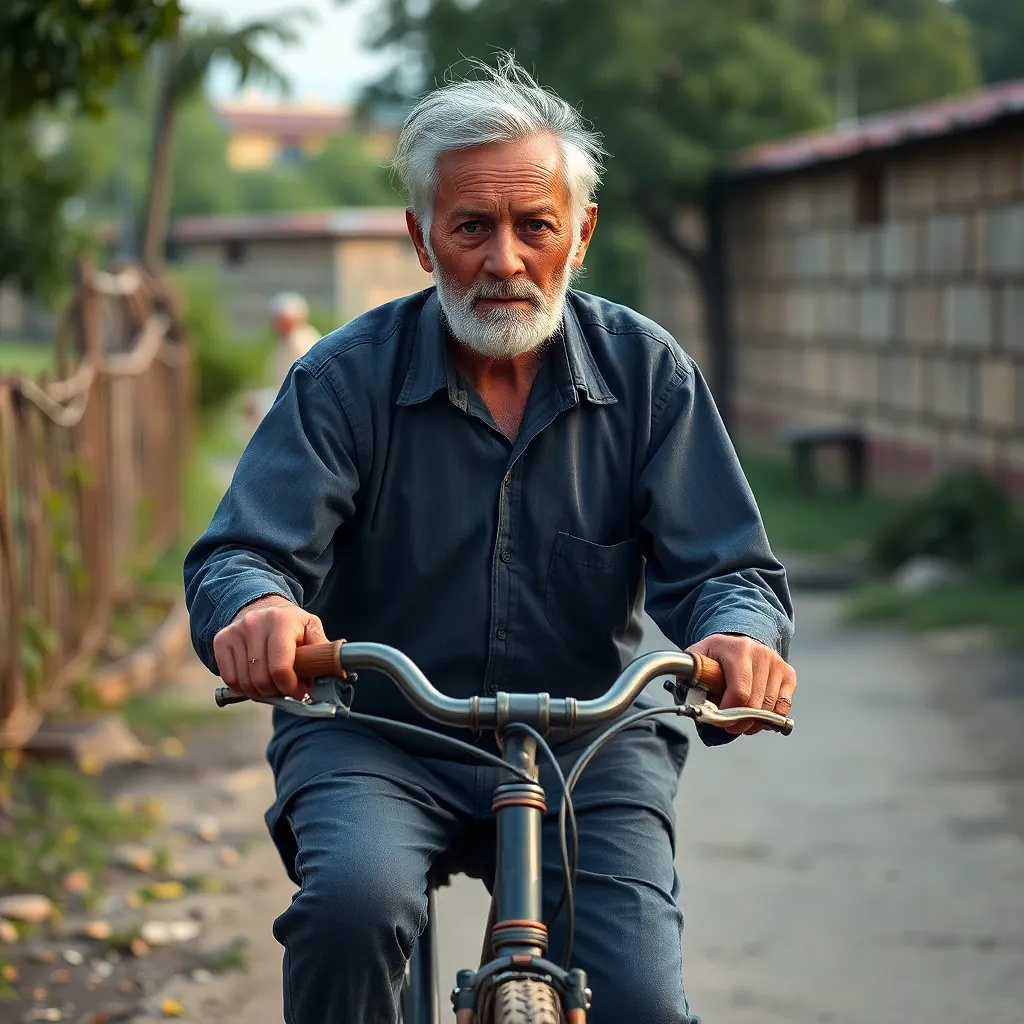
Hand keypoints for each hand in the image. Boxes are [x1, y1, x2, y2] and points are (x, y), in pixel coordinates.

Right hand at [212, 595, 327, 700]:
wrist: (262, 606)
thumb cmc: (291, 624)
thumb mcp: (311, 629)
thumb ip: (322, 649)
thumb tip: (335, 668)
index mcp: (282, 621)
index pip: (280, 668)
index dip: (291, 687)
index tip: (300, 691)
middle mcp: (255, 624)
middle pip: (261, 679)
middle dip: (277, 691)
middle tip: (286, 689)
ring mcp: (235, 631)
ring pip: (245, 682)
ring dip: (260, 691)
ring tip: (272, 684)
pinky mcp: (221, 640)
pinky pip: (229, 678)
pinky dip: (243, 687)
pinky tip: (255, 679)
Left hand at [685, 633, 795, 735]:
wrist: (740, 640)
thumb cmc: (717, 653)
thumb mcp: (698, 656)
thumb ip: (689, 674)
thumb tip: (689, 699)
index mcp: (738, 650)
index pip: (739, 692)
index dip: (728, 713)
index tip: (718, 720)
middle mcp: (761, 654)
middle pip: (755, 703)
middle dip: (740, 721)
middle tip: (729, 725)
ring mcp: (777, 664)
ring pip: (770, 708)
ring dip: (754, 722)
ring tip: (741, 722)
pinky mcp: (788, 673)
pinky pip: (784, 706)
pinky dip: (771, 717)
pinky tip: (758, 717)